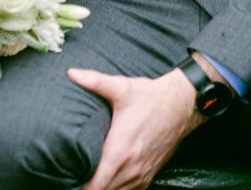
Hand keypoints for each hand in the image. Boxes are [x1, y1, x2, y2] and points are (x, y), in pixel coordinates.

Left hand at [68, 66, 202, 189]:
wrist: (180, 105)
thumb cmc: (149, 96)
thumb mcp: (121, 87)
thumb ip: (95, 81)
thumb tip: (71, 72)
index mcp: (120, 151)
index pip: (95, 184)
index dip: (80, 184)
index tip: (69, 175)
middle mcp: (131, 167)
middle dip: (87, 187)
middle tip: (74, 175)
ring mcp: (142, 173)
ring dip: (103, 188)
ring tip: (88, 177)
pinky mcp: (150, 174)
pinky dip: (118, 189)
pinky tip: (109, 179)